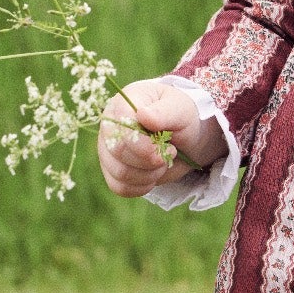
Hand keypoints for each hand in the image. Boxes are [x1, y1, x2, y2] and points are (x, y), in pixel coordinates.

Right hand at [97, 79, 219, 197]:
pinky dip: (142, 186)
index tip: (168, 146)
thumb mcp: (180, 109)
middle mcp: (110, 127)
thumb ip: (163, 112)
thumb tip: (143, 115)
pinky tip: (154, 175)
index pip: (120, 126)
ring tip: (163, 162)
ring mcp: (108, 150)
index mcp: (122, 104)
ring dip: (149, 174)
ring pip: (120, 173)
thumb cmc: (181, 117)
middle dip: (150, 159)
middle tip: (171, 152)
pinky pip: (120, 187)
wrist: (185, 137)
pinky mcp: (112, 171)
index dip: (142, 143)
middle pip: (118, 151)